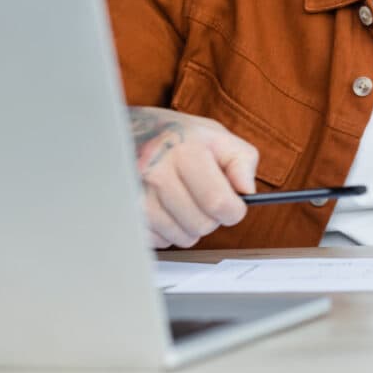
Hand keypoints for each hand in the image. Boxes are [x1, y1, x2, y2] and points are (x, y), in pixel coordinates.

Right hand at [129, 106, 257, 248]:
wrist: (131, 130)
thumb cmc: (180, 136)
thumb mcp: (217, 136)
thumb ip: (242, 161)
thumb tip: (248, 192)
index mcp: (184, 150)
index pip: (217, 201)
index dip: (234, 210)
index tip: (235, 207)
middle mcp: (155, 172)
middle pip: (201, 224)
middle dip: (213, 217)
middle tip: (207, 198)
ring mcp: (135, 194)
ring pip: (181, 237)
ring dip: (191, 226)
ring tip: (186, 199)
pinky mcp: (124, 213)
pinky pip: (160, 241)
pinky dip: (169, 231)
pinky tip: (167, 208)